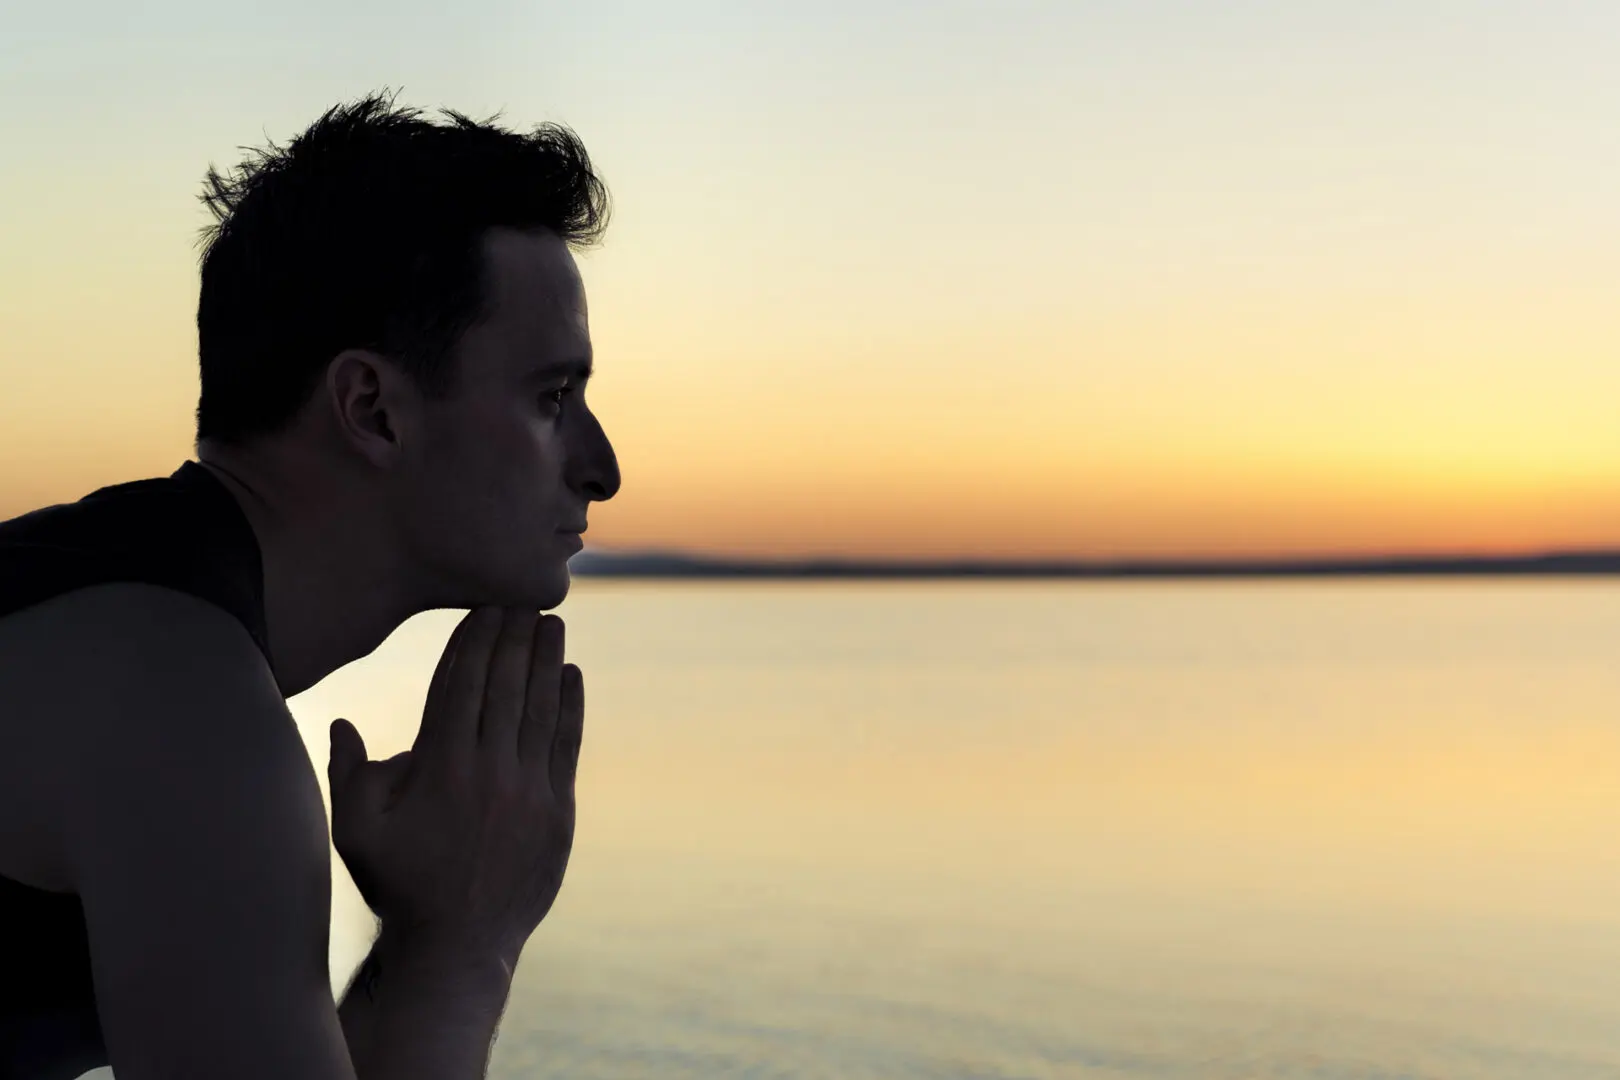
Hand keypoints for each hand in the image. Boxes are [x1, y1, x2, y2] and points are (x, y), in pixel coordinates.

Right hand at [327, 606, 583, 964]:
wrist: (457, 946)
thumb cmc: (399, 884)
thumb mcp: (355, 831)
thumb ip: (348, 773)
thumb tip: (344, 723)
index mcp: (440, 767)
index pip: (460, 685)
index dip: (474, 641)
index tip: (484, 608)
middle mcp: (488, 772)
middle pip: (504, 687)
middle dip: (513, 638)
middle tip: (521, 600)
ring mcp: (528, 792)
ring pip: (540, 710)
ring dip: (546, 661)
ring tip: (550, 624)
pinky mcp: (558, 813)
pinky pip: (567, 747)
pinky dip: (571, 709)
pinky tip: (572, 676)